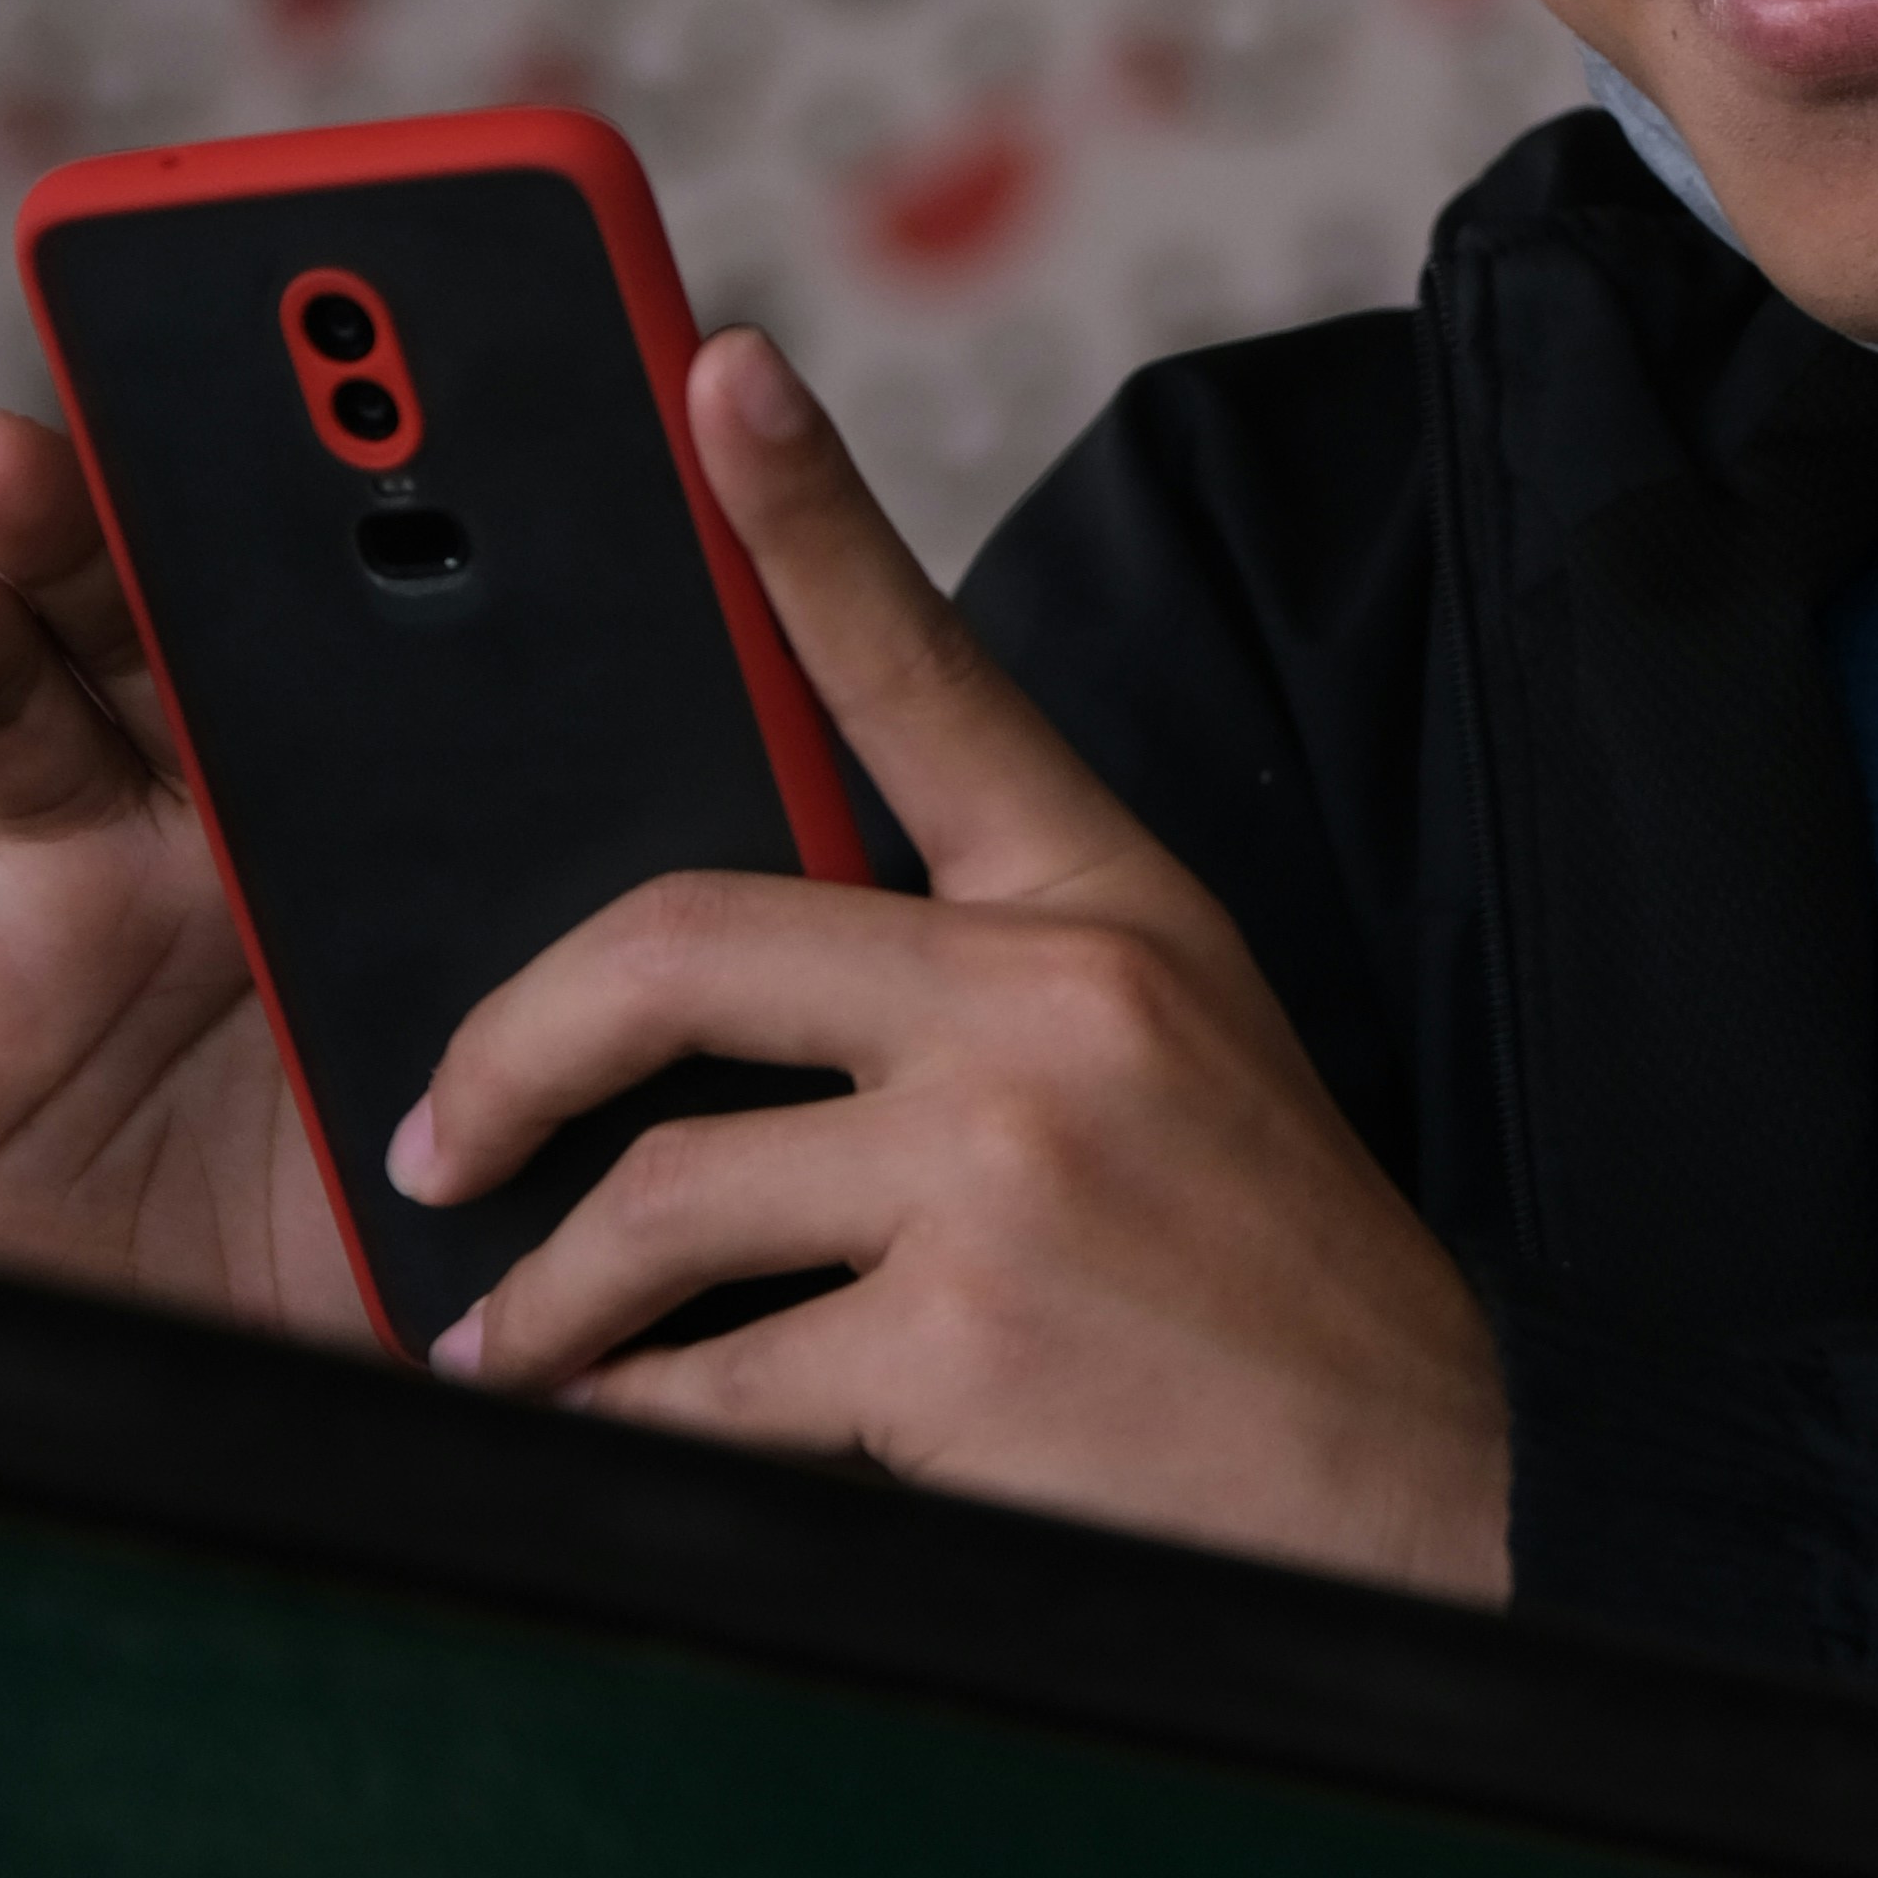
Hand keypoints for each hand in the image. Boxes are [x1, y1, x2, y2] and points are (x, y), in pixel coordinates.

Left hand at [400, 330, 1514, 1601]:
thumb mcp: (1170, 1063)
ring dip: (549, 1297)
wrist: (1434, 1502)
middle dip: (510, 1052)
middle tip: (444, 1133)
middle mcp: (1058, 999)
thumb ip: (982, 987)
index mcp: (1105, 909)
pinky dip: (629, 1423)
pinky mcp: (967, 1336)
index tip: (713, 376)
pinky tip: (615, 1438)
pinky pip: (706, 1372)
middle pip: (677, 945)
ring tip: (515, 1344)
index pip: (927, 678)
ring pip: (663, 1189)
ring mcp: (1012, 1163)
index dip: (807, 518)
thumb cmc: (1269, 1294)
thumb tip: (725, 1001)